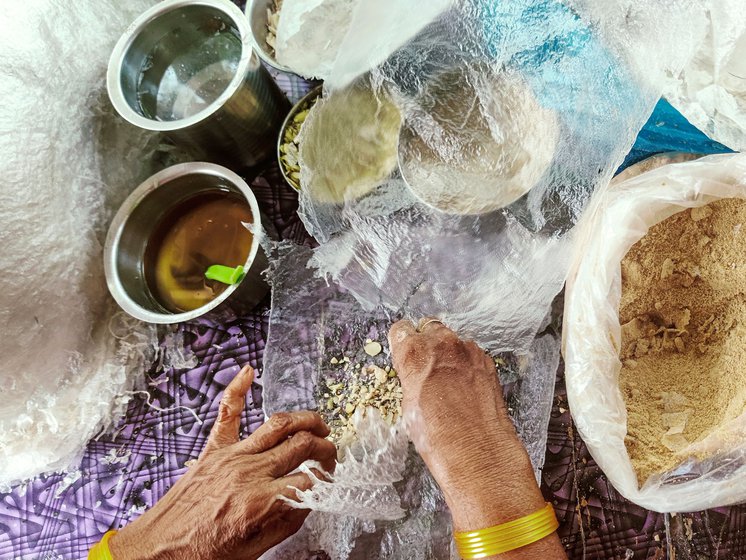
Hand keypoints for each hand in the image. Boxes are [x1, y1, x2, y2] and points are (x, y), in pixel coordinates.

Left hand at [109, 366, 335, 559]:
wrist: (158, 550)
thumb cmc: (202, 553)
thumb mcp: (254, 550)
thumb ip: (286, 523)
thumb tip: (308, 501)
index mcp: (261, 501)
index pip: (310, 480)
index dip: (326, 480)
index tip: (329, 482)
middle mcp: (249, 472)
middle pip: (301, 446)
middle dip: (325, 448)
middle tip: (330, 455)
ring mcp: (231, 456)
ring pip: (278, 425)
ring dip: (305, 420)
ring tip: (318, 425)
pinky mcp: (213, 450)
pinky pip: (227, 413)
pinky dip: (237, 389)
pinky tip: (248, 372)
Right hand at [388, 320, 545, 530]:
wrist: (476, 449)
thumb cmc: (436, 433)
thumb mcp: (408, 404)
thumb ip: (410, 376)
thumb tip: (414, 372)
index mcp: (413, 352)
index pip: (401, 330)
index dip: (402, 342)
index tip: (404, 351)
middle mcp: (441, 343)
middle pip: (429, 328)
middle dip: (427, 343)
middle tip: (427, 366)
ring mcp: (467, 350)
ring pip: (452, 341)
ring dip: (448, 354)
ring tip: (448, 381)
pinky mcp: (486, 360)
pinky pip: (471, 354)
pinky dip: (466, 364)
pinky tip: (465, 386)